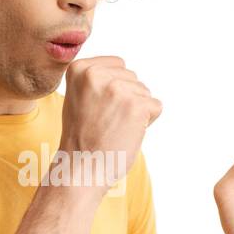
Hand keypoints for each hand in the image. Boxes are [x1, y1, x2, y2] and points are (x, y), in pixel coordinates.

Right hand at [59, 55, 162, 193]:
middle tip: (105, 122)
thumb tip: (124, 72)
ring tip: (114, 128)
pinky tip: (126, 133)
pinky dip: (146, 123)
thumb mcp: (78, 97)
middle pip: (133, 78)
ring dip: (136, 112)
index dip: (114, 90)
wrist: (81, 167)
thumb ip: (97, 80)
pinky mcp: (137, 105)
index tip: (97, 109)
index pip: (118, 65)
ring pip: (145, 92)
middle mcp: (97, 74)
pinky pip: (156, 107)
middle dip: (126, 99)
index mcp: (80, 68)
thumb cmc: (82, 138)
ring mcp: (118, 89)